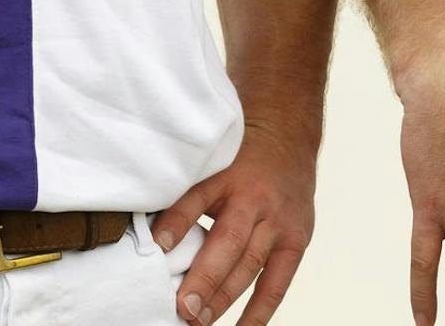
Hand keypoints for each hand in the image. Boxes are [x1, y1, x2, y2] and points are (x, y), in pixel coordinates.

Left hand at [152, 120, 316, 324]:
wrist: (288, 137)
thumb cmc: (240, 158)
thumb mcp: (209, 164)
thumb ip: (183, 195)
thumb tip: (149, 236)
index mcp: (227, 175)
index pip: (198, 199)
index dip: (177, 223)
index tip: (157, 248)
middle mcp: (254, 199)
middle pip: (228, 243)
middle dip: (204, 278)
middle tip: (181, 307)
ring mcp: (278, 223)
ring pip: (249, 267)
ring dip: (223, 298)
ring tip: (198, 321)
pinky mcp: (296, 241)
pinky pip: (277, 283)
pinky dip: (259, 311)